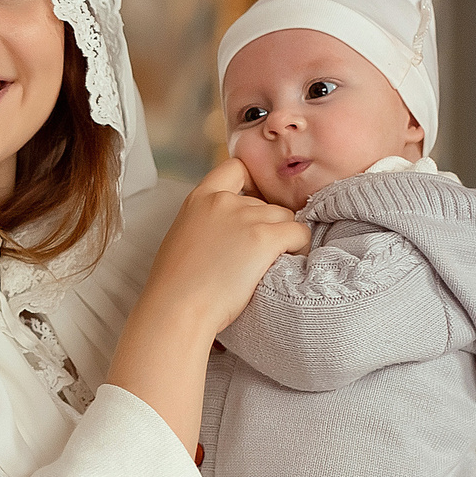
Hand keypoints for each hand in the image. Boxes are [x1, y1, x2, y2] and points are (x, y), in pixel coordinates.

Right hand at [137, 160, 309, 338]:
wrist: (177, 308)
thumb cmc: (175, 286)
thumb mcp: (182, 238)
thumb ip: (205, 224)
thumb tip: (227, 234)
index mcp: (199, 199)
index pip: (236, 168)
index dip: (252, 184)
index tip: (255, 204)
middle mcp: (224, 201)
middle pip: (265, 202)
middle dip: (268, 224)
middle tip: (257, 254)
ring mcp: (246, 218)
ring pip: (286, 217)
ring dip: (284, 238)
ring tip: (269, 264)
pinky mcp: (264, 238)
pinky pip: (300, 233)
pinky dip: (299, 248)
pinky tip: (285, 264)